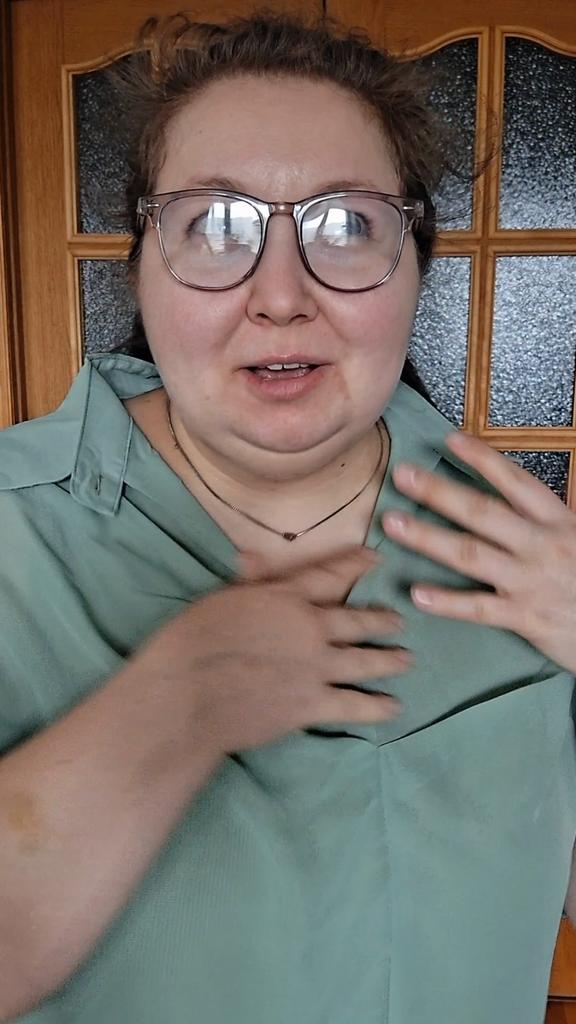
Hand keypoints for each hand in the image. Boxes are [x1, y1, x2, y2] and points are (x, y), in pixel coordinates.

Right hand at [137, 547, 411, 753]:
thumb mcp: (220, 600)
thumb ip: (250, 584)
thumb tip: (253, 555)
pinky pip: (355, 705)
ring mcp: (315, 667)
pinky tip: (394, 707)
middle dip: (382, 621)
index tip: (376, 559)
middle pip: (357, 621)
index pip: (330, 575)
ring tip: (406, 659)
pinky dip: (377, 707)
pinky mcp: (311, 705)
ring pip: (364, 661)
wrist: (186, 695)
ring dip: (388, 660)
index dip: (355, 565)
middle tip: (399, 622)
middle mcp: (309, 627)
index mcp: (285, 596)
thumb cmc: (192, 642)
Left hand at [382, 431, 575, 673]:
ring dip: (428, 537)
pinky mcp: (526, 617)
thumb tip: (514, 498)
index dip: (482, 459)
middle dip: (439, 492)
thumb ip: (546, 521)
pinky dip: (447, 602)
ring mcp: (530, 581)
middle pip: (482, 512)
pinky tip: (417, 594)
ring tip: (393, 524)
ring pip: (471, 555)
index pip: (515, 481)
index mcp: (558, 521)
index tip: (450, 440)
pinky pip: (480, 608)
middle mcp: (541, 545)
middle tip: (403, 475)